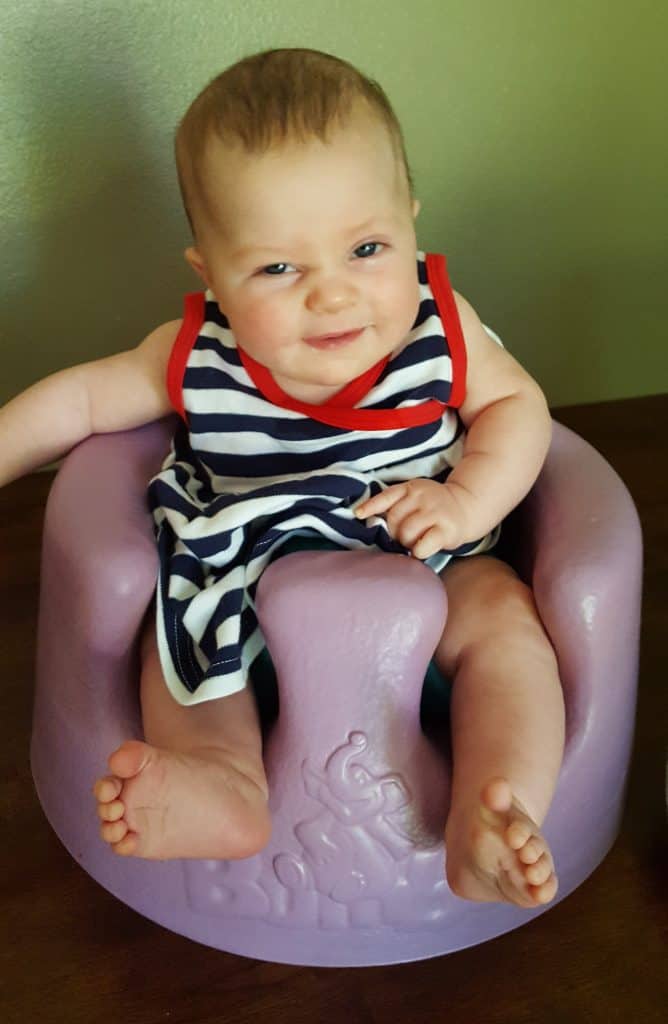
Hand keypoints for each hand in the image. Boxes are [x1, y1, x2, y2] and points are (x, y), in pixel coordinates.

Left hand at [354, 478, 473, 559]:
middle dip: (395, 533)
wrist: (467, 506)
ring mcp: (434, 512)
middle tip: (405, 537)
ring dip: (407, 543)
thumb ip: (397, 503)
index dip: (371, 506)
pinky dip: (418, 551)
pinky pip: (423, 545)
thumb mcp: (415, 496)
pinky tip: (422, 549)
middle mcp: (422, 497)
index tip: (358, 514)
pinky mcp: (446, 529)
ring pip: (406, 533)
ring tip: (415, 542)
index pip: (387, 496)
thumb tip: (369, 519)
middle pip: (394, 520)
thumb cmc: (434, 508)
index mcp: (411, 488)